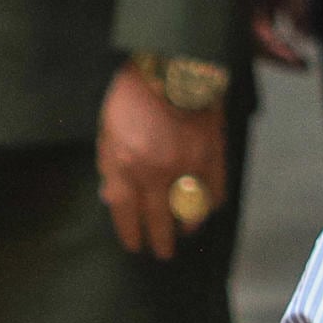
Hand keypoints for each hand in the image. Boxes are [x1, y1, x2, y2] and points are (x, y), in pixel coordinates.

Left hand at [95, 63, 225, 259]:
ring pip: (189, 212)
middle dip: (159, 242)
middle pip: (157, 220)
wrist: (173, 68)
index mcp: (126, 164)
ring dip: (186, 227)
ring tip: (184, 232)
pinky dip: (211, 203)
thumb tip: (113, 196)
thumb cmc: (134, 96)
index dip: (130, 233)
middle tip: (162, 253)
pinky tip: (207, 208)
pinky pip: (214, 192)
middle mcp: (155, 172)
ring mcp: (186, 167)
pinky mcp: (211, 158)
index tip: (134, 246)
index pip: (126, 212)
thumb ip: (110, 165)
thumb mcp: (107, 129)